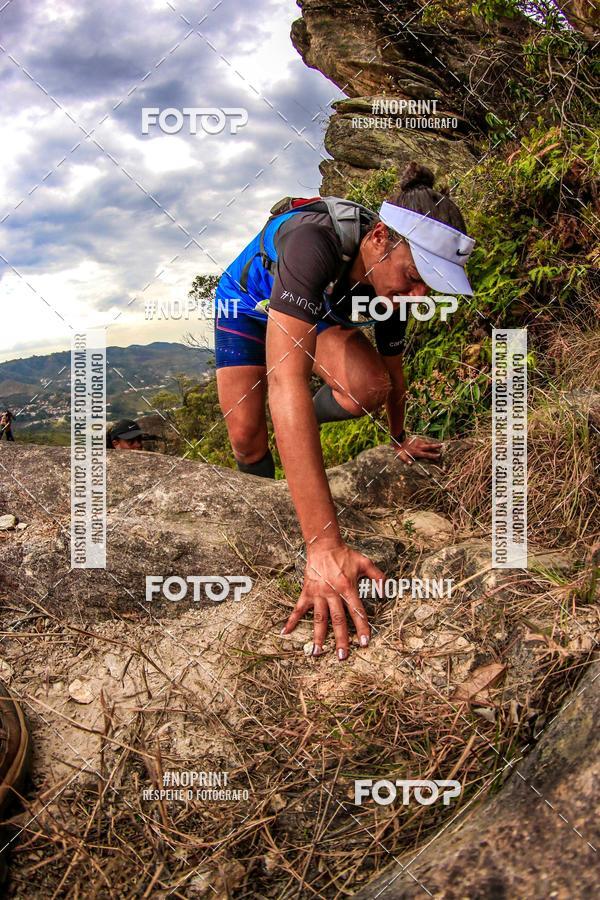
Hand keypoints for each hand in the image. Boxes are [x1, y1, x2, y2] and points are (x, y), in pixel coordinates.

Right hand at [281, 543, 384, 660]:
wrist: (323, 545)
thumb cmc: (344, 554)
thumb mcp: (365, 563)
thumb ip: (378, 577)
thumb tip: (385, 592)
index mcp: (348, 588)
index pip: (356, 611)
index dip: (361, 627)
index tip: (364, 642)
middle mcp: (333, 593)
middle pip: (338, 620)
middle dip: (341, 639)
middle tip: (342, 656)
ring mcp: (318, 594)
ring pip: (319, 619)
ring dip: (318, 637)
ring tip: (317, 653)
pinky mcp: (307, 592)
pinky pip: (299, 608)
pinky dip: (292, 620)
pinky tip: (285, 632)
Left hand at [393, 435, 441, 465]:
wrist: (397, 440)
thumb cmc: (399, 450)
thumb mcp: (401, 456)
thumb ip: (406, 460)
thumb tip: (411, 464)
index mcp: (416, 452)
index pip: (426, 454)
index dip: (432, 455)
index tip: (438, 456)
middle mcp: (419, 447)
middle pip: (429, 447)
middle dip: (436, 447)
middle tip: (442, 446)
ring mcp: (418, 442)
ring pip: (428, 443)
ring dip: (434, 444)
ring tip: (440, 444)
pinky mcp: (417, 439)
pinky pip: (424, 440)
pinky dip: (428, 441)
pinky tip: (430, 442)